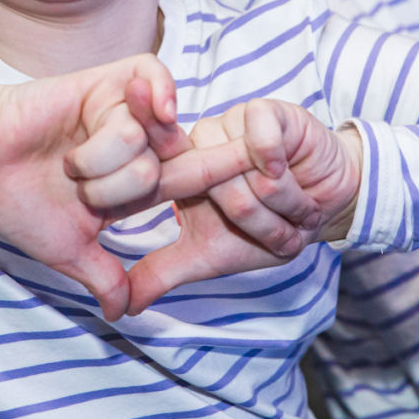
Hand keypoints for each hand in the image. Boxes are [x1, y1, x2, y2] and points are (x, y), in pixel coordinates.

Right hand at [0, 54, 250, 321]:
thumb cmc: (17, 203)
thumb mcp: (67, 250)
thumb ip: (104, 277)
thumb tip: (123, 314)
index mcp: (139, 186)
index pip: (197, 185)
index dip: (225, 184)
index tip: (263, 186)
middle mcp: (141, 148)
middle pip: (177, 167)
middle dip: (124, 189)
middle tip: (79, 191)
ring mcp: (127, 113)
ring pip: (149, 142)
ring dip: (101, 161)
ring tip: (68, 162)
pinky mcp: (108, 82)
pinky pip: (150, 81)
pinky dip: (149, 94)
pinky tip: (140, 102)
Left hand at [125, 98, 363, 314]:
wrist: (324, 204)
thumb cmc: (264, 228)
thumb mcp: (209, 256)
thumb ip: (162, 272)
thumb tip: (121, 306)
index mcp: (175, 172)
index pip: (148, 171)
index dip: (137, 179)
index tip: (94, 198)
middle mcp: (196, 143)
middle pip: (213, 189)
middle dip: (257, 224)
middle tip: (279, 233)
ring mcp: (228, 123)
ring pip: (247, 175)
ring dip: (282, 204)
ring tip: (293, 205)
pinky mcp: (263, 112)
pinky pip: (265, 144)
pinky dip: (285, 170)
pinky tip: (291, 168)